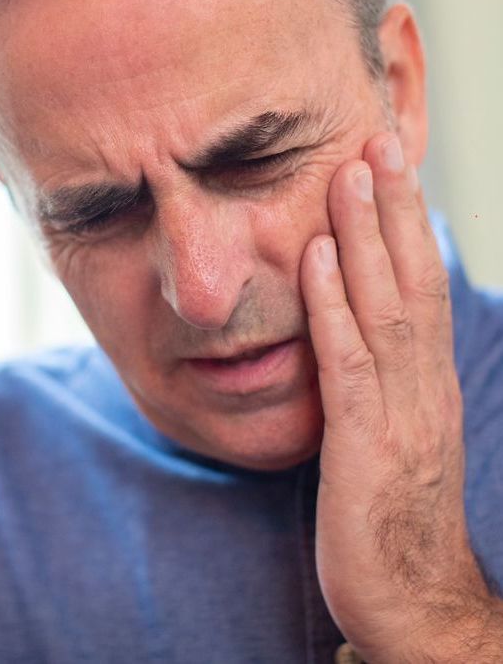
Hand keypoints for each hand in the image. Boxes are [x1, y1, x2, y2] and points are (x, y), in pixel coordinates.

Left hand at [300, 132, 501, 662]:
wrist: (411, 599)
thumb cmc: (393, 510)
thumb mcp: (395, 430)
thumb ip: (379, 375)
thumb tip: (349, 319)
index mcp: (427, 379)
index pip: (422, 285)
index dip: (407, 223)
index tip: (389, 166)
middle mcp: (423, 384)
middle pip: (412, 280)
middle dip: (394, 209)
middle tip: (378, 142)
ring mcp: (399, 413)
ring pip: (386, 308)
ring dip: (365, 238)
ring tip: (349, 177)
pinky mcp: (363, 445)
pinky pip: (348, 364)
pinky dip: (331, 307)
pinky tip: (313, 261)